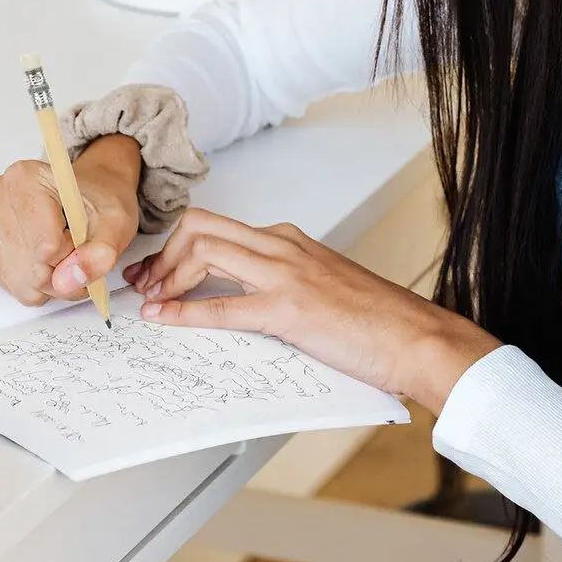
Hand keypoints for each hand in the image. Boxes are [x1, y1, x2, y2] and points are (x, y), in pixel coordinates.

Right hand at [0, 134, 140, 306]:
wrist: (89, 195)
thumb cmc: (99, 202)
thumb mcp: (116, 223)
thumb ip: (99, 253)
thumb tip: (69, 282)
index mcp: (26, 178)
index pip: (46, 248)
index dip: (74, 254)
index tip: (83, 236)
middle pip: (32, 269)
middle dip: (64, 271)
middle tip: (79, 248)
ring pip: (23, 282)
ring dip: (52, 279)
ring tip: (65, 250)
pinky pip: (14, 285)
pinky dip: (37, 282)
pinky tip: (48, 258)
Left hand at [122, 209, 502, 412]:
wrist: (415, 335)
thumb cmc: (374, 318)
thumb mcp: (318, 285)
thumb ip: (279, 281)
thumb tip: (237, 296)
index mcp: (287, 239)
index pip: (215, 226)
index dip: (175, 246)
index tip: (155, 271)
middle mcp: (282, 245)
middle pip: (200, 227)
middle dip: (163, 255)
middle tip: (145, 285)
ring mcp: (285, 273)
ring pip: (205, 251)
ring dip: (167, 276)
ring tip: (151, 302)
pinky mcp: (289, 309)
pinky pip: (223, 305)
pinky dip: (184, 312)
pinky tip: (164, 320)